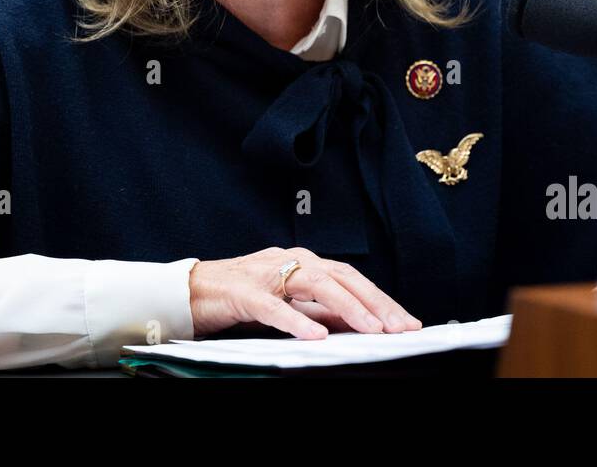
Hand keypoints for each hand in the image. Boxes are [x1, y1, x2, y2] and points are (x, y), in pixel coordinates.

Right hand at [187, 246, 421, 339]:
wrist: (190, 290)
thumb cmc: (240, 296)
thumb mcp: (287, 301)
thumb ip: (317, 307)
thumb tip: (356, 322)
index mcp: (302, 263)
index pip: (351, 277)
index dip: (380, 298)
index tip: (406, 321)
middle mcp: (290, 261)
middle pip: (342, 276)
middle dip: (376, 302)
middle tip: (400, 327)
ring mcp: (267, 274)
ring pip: (316, 284)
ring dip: (348, 307)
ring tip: (372, 329)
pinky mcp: (244, 293)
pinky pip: (274, 308)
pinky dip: (297, 320)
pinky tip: (316, 335)